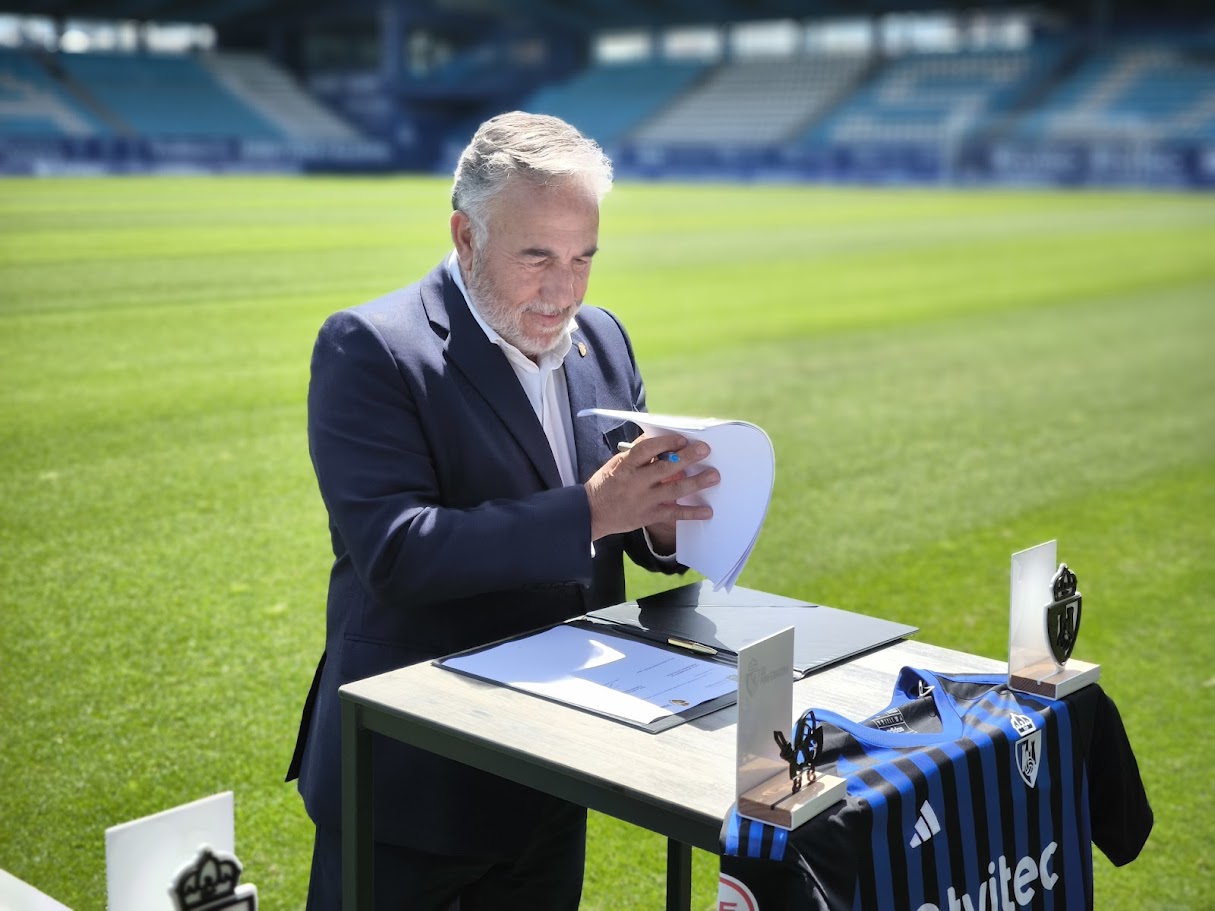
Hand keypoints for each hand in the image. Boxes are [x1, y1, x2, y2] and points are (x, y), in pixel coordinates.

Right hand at [585, 433, 717, 542]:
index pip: (647, 449)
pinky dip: (691, 513)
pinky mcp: (648, 516)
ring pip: (673, 490)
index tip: (682, 439)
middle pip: (665, 468)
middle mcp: (635, 483)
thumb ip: (638, 454)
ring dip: (695, 482)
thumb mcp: (617, 464)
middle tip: (705, 450)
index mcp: (626, 465)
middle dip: (687, 457)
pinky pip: (673, 514)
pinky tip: (707, 511)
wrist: (591, 513)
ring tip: (713, 476)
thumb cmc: (606, 484)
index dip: (665, 442)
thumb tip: (662, 440)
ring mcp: (643, 501)